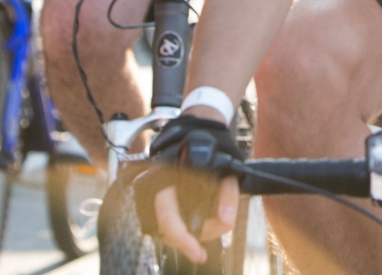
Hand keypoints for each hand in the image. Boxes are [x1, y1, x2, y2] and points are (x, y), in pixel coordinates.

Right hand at [139, 113, 242, 263]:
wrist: (200, 127)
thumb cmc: (213, 144)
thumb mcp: (227, 164)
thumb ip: (228, 192)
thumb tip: (226, 220)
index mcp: (166, 175)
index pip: (168, 217)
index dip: (184, 239)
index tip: (199, 254)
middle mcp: (153, 186)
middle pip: (169, 229)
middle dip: (197, 236)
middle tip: (221, 228)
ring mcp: (153, 194)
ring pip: (169, 228)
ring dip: (195, 231)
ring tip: (217, 220)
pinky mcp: (160, 198)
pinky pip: (171, 220)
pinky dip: (189, 224)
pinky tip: (206, 218)